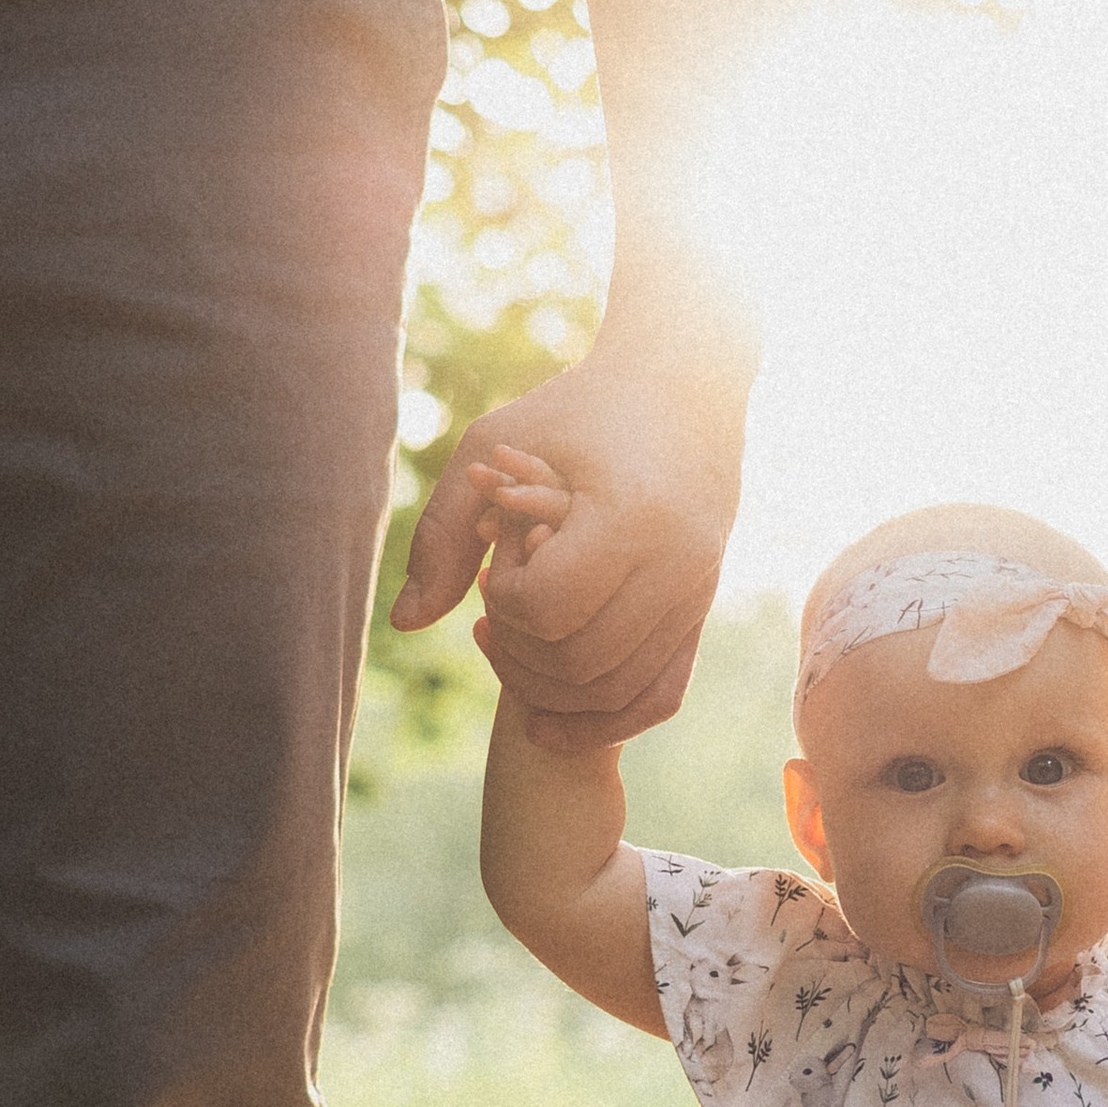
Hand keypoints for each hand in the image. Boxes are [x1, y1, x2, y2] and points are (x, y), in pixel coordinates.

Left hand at [392, 338, 744, 747]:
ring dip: (548, 690)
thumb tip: (405, 624)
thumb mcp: (495, 441)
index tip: (488, 571)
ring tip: (512, 644)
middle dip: (518, 652)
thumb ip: (444, 532)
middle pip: (579, 663)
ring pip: (615, 692)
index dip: (501, 604)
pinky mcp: (702, 611)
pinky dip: (603, 719)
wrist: (686, 387)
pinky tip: (544, 717)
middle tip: (488, 618)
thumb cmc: (579, 408)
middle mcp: (677, 564)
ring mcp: (698, 593)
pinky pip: (659, 696)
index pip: (547, 608)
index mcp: (631, 517)